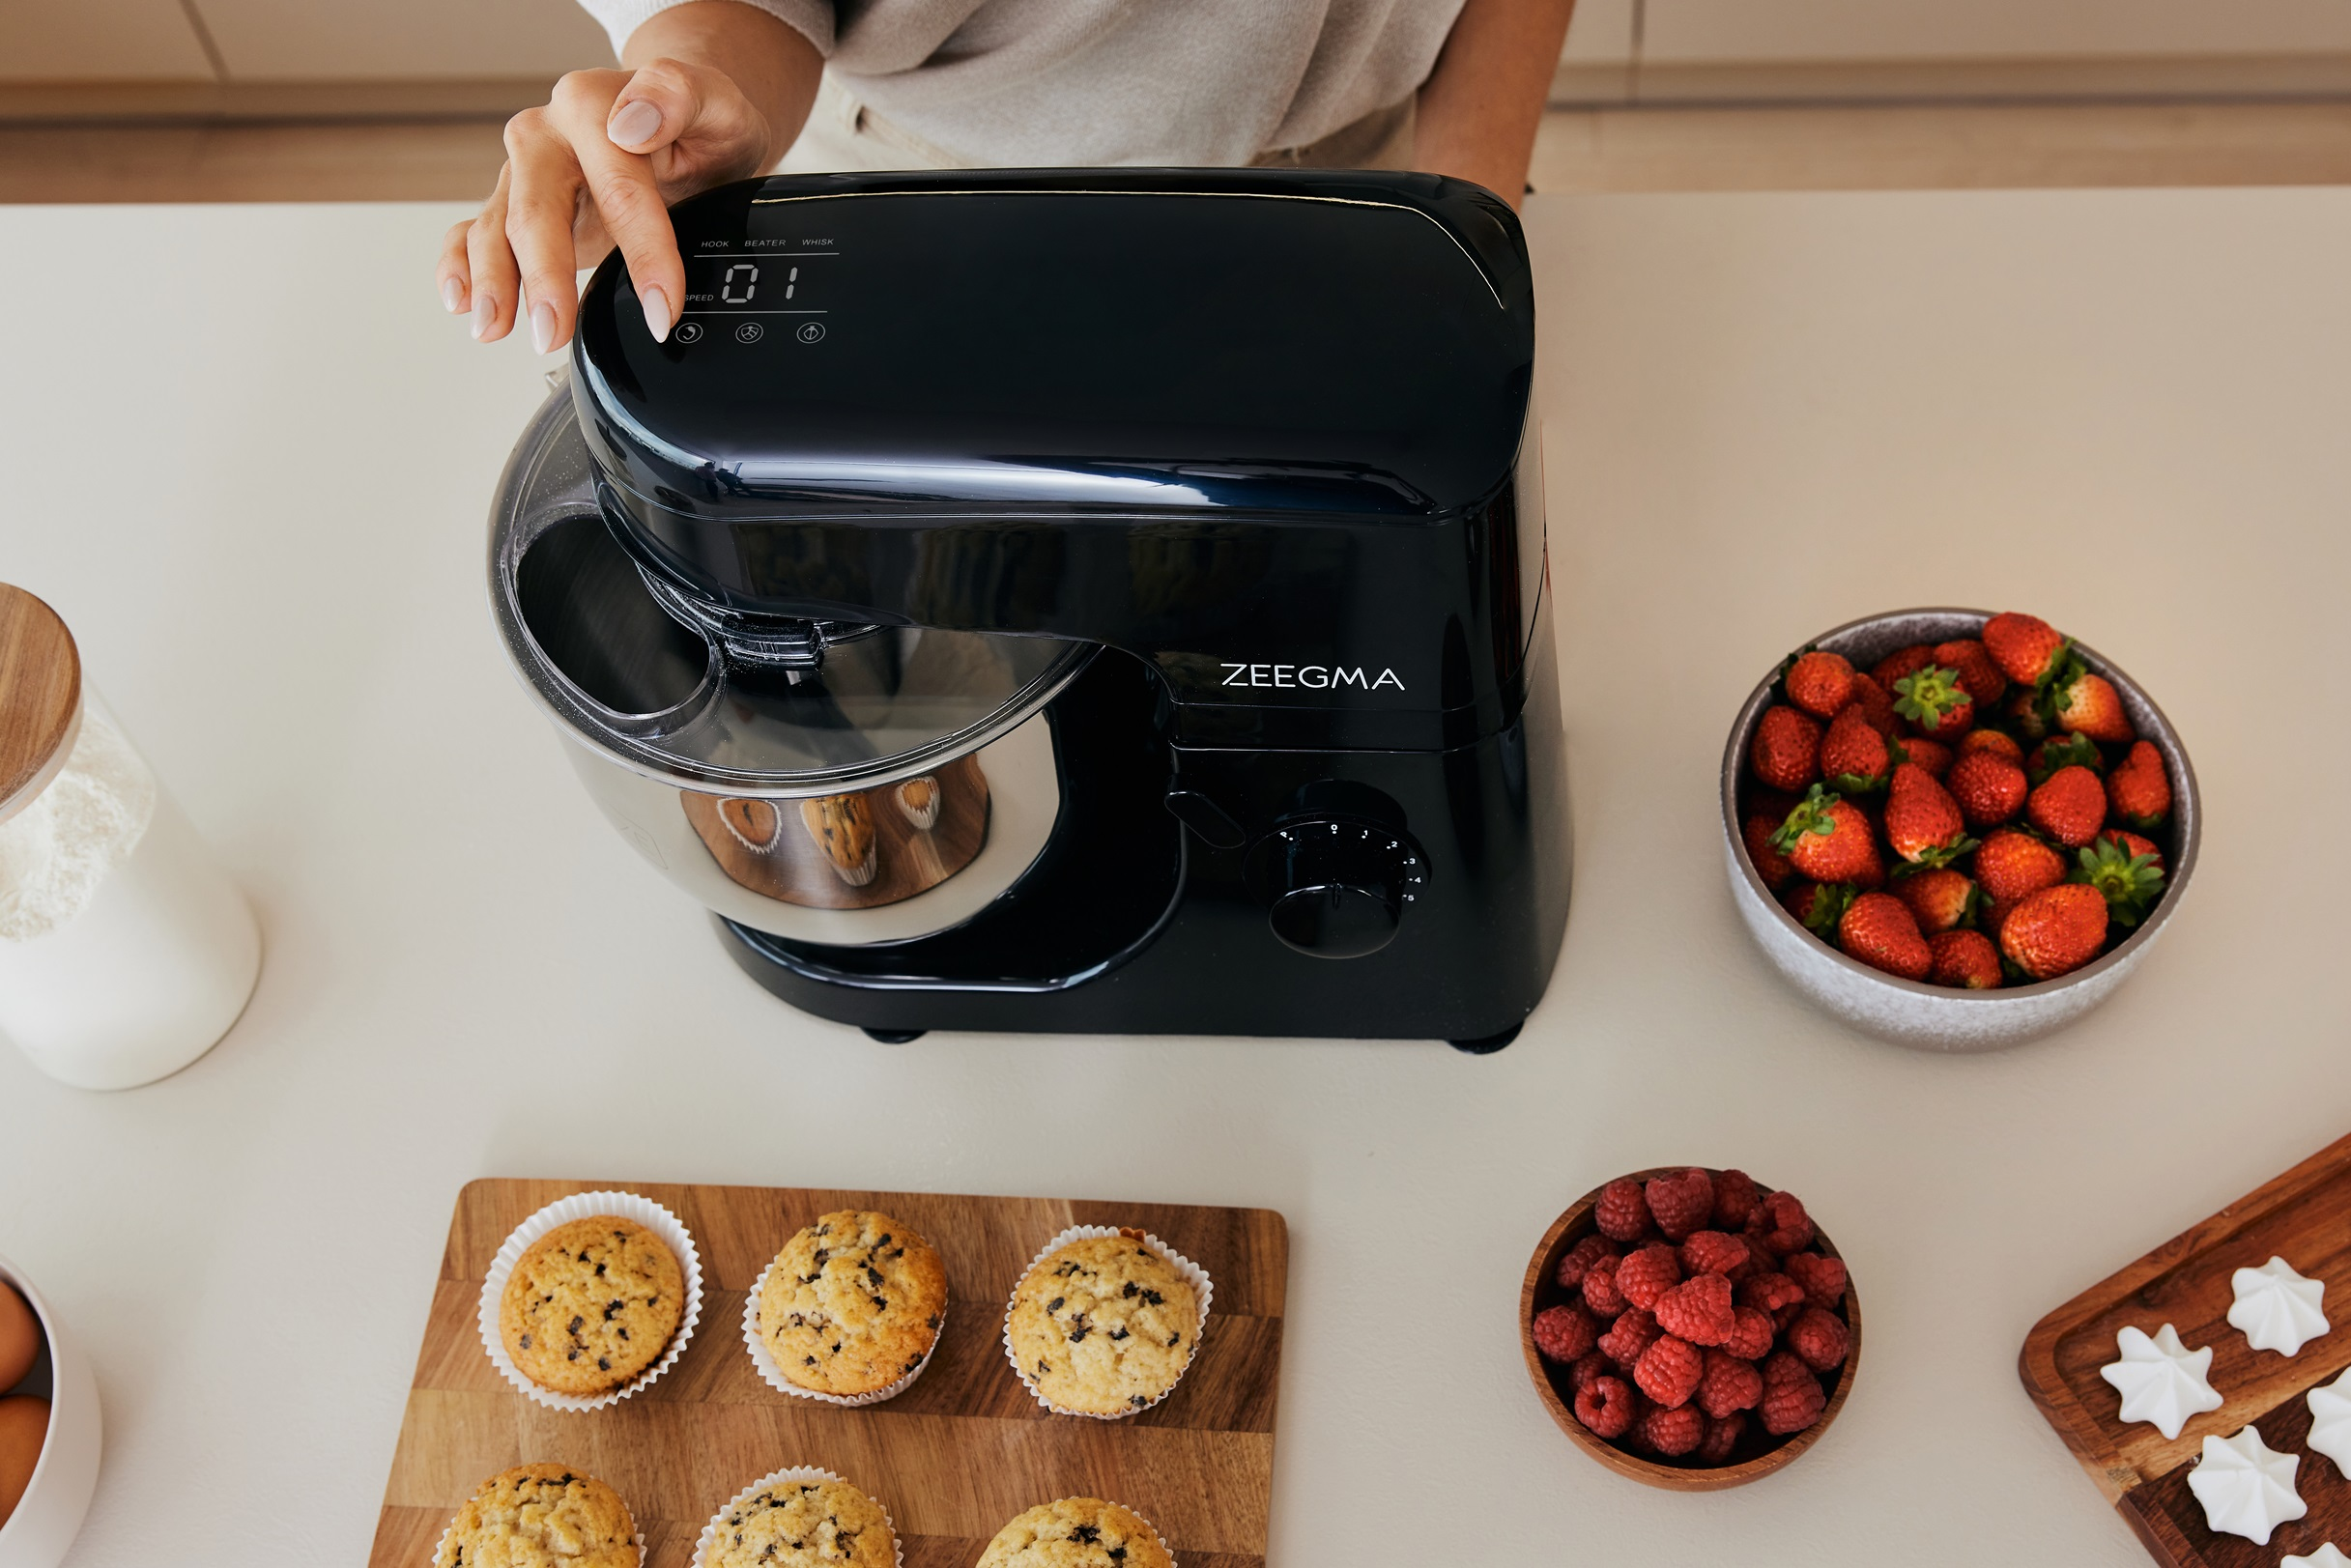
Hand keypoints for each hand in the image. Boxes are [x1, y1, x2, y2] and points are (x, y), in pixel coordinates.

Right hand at [437, 4, 822, 352]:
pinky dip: (461, 265)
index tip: (661, 309)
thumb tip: (631, 122)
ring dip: (493, 282)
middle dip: (543, 277)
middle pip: (535, 211)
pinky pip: (473, 231)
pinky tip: (461, 301)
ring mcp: (526, 172)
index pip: (616, 187)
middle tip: (551, 333)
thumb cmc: (699, 123)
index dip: (642, 253)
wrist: (683, 126)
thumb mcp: (716, 101)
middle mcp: (547, 136)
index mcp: (590, 106)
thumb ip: (678, 95)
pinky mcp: (515, 201)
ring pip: (496, 227)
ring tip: (493, 329)